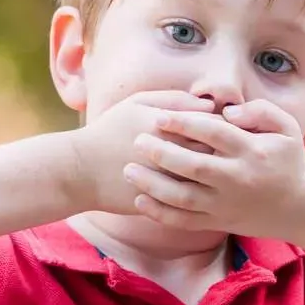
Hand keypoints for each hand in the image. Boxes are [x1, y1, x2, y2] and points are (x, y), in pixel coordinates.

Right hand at [68, 91, 215, 214]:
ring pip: (209, 179)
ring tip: (213, 170)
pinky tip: (199, 188)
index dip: (224, 127)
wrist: (80, 171)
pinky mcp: (164, 204)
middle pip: (217, 153)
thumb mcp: (137, 103)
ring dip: (215, 175)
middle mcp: (173, 155)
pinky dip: (201, 194)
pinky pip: (193, 201)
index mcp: (170, 126)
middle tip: (223, 151)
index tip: (221, 130)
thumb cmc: (109, 131)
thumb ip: (174, 99)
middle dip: (223, 151)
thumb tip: (210, 105)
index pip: (215, 125)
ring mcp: (169, 182)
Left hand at [123, 99, 304, 238]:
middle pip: (193, 166)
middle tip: (137, 141)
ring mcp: (226, 204)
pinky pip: (185, 221)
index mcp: (252, 151)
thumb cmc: (289, 159)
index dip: (184, 123)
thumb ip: (259, 110)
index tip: (160, 116)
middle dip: (162, 153)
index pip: (213, 133)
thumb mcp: (286, 127)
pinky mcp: (219, 222)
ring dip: (153, 185)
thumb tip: (226, 111)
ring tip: (129, 170)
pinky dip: (160, 214)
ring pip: (183, 197)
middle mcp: (237, 179)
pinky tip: (139, 200)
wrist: (302, 207)